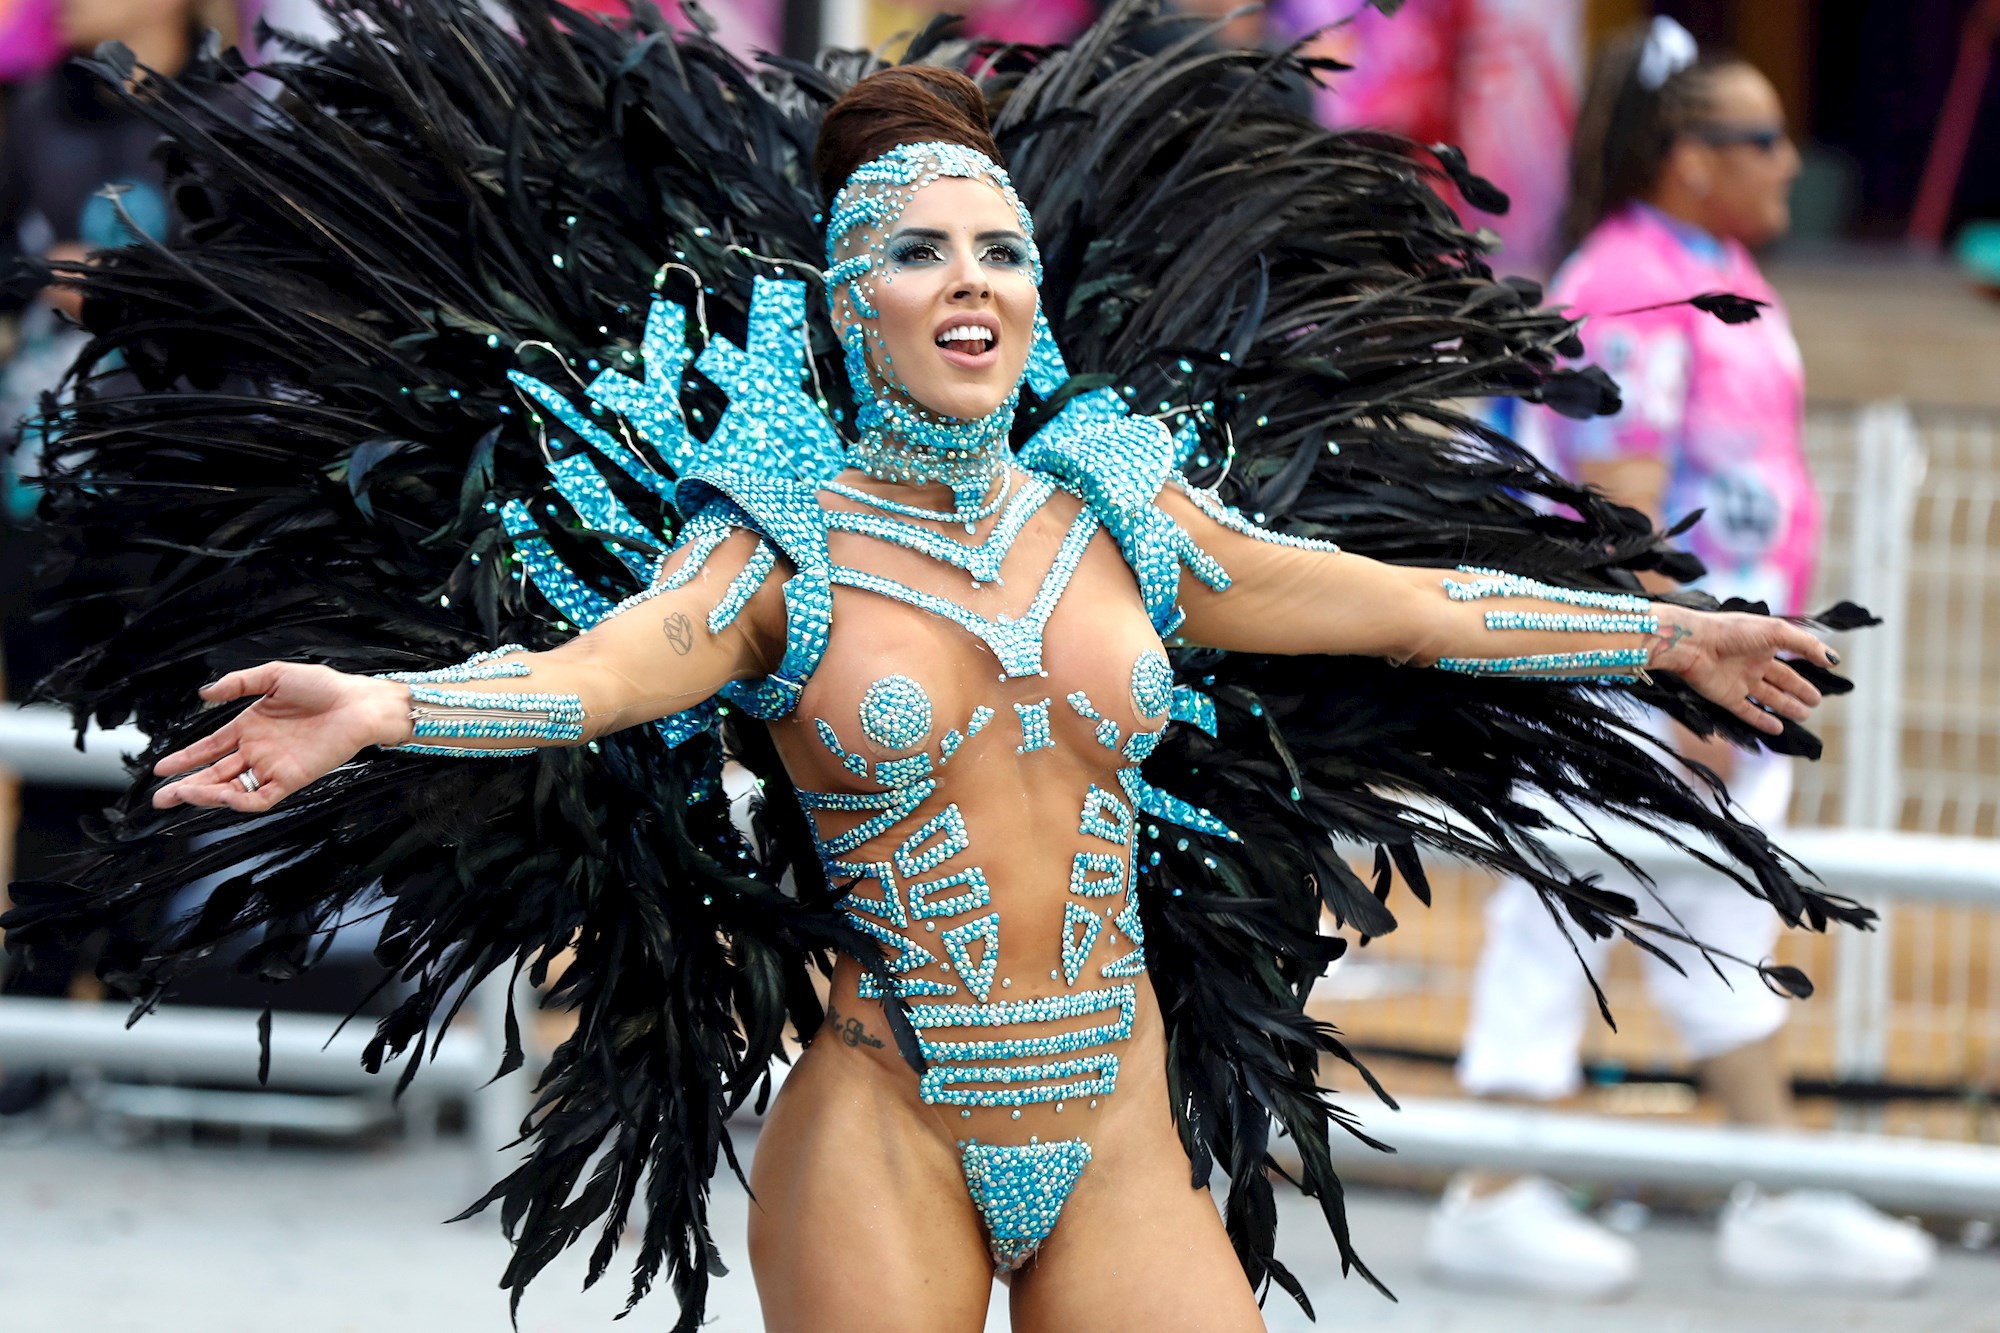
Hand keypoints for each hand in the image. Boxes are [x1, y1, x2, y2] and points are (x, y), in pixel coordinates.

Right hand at [152, 663, 409, 811]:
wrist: (358, 703)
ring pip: (231, 789)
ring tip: (181, 794)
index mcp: (250, 727)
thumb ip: (238, 684)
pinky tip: (223, 795)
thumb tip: (205, 693)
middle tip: (160, 797)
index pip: (210, 748)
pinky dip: (240, 800)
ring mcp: (273, 767)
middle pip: (215, 774)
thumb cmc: (324, 687)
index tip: (161, 768)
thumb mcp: (274, 676)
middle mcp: (258, 750)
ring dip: (206, 794)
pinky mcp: (292, 780)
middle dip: (186, 786)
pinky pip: (261, 797)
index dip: (186, 759)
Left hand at [1646, 606, 1835, 735]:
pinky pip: (1748, 712)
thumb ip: (1806, 645)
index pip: (1791, 656)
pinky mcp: (1726, 697)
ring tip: (1804, 715)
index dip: (1808, 664)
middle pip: (1782, 680)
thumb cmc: (1733, 632)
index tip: (1827, 672)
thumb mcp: (1776, 632)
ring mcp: (1740, 681)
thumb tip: (1833, 660)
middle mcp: (1753, 663)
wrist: (1694, 645)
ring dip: (1786, 706)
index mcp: (1764, 644)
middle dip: (1799, 690)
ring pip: (1768, 697)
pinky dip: (1762, 720)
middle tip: (1816, 701)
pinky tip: (1778, 728)